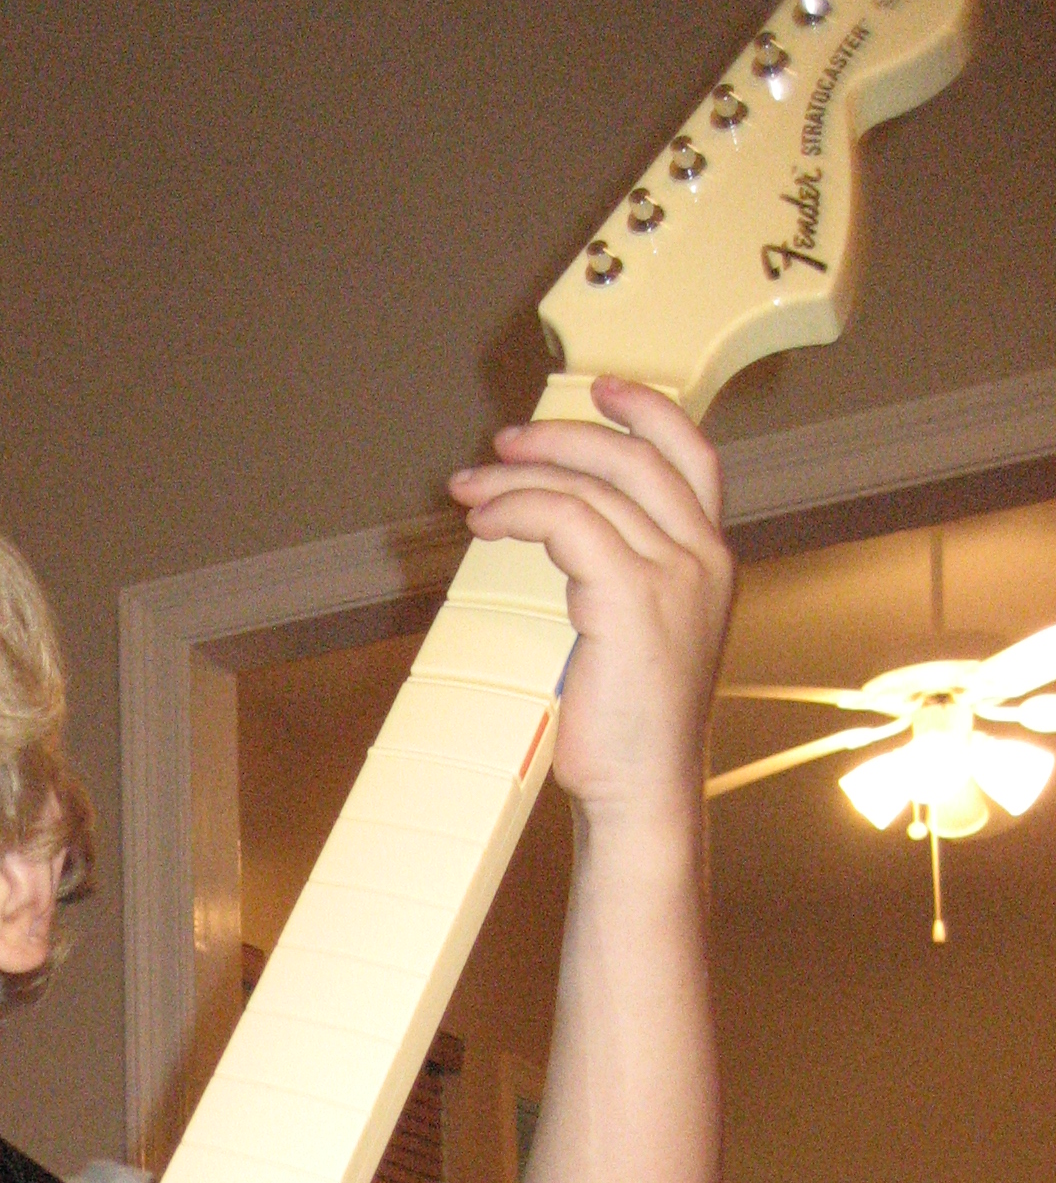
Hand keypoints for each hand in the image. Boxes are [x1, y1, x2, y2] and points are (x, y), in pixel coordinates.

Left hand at [448, 378, 733, 837]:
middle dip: (564, 436)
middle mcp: (702, 559)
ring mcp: (673, 575)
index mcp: (710, 563)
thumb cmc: (630, 735)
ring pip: (592, 486)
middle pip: (636, 456)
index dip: (650, 411)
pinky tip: (487, 524)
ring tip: (472, 488)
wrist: (645, 795)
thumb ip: (620, 584)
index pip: (693, 457)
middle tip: (503, 443)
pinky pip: (567, 522)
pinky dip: (520, 511)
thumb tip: (560, 545)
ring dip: (522, 477)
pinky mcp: (631, 597)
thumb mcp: (638, 642)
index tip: (605, 387)